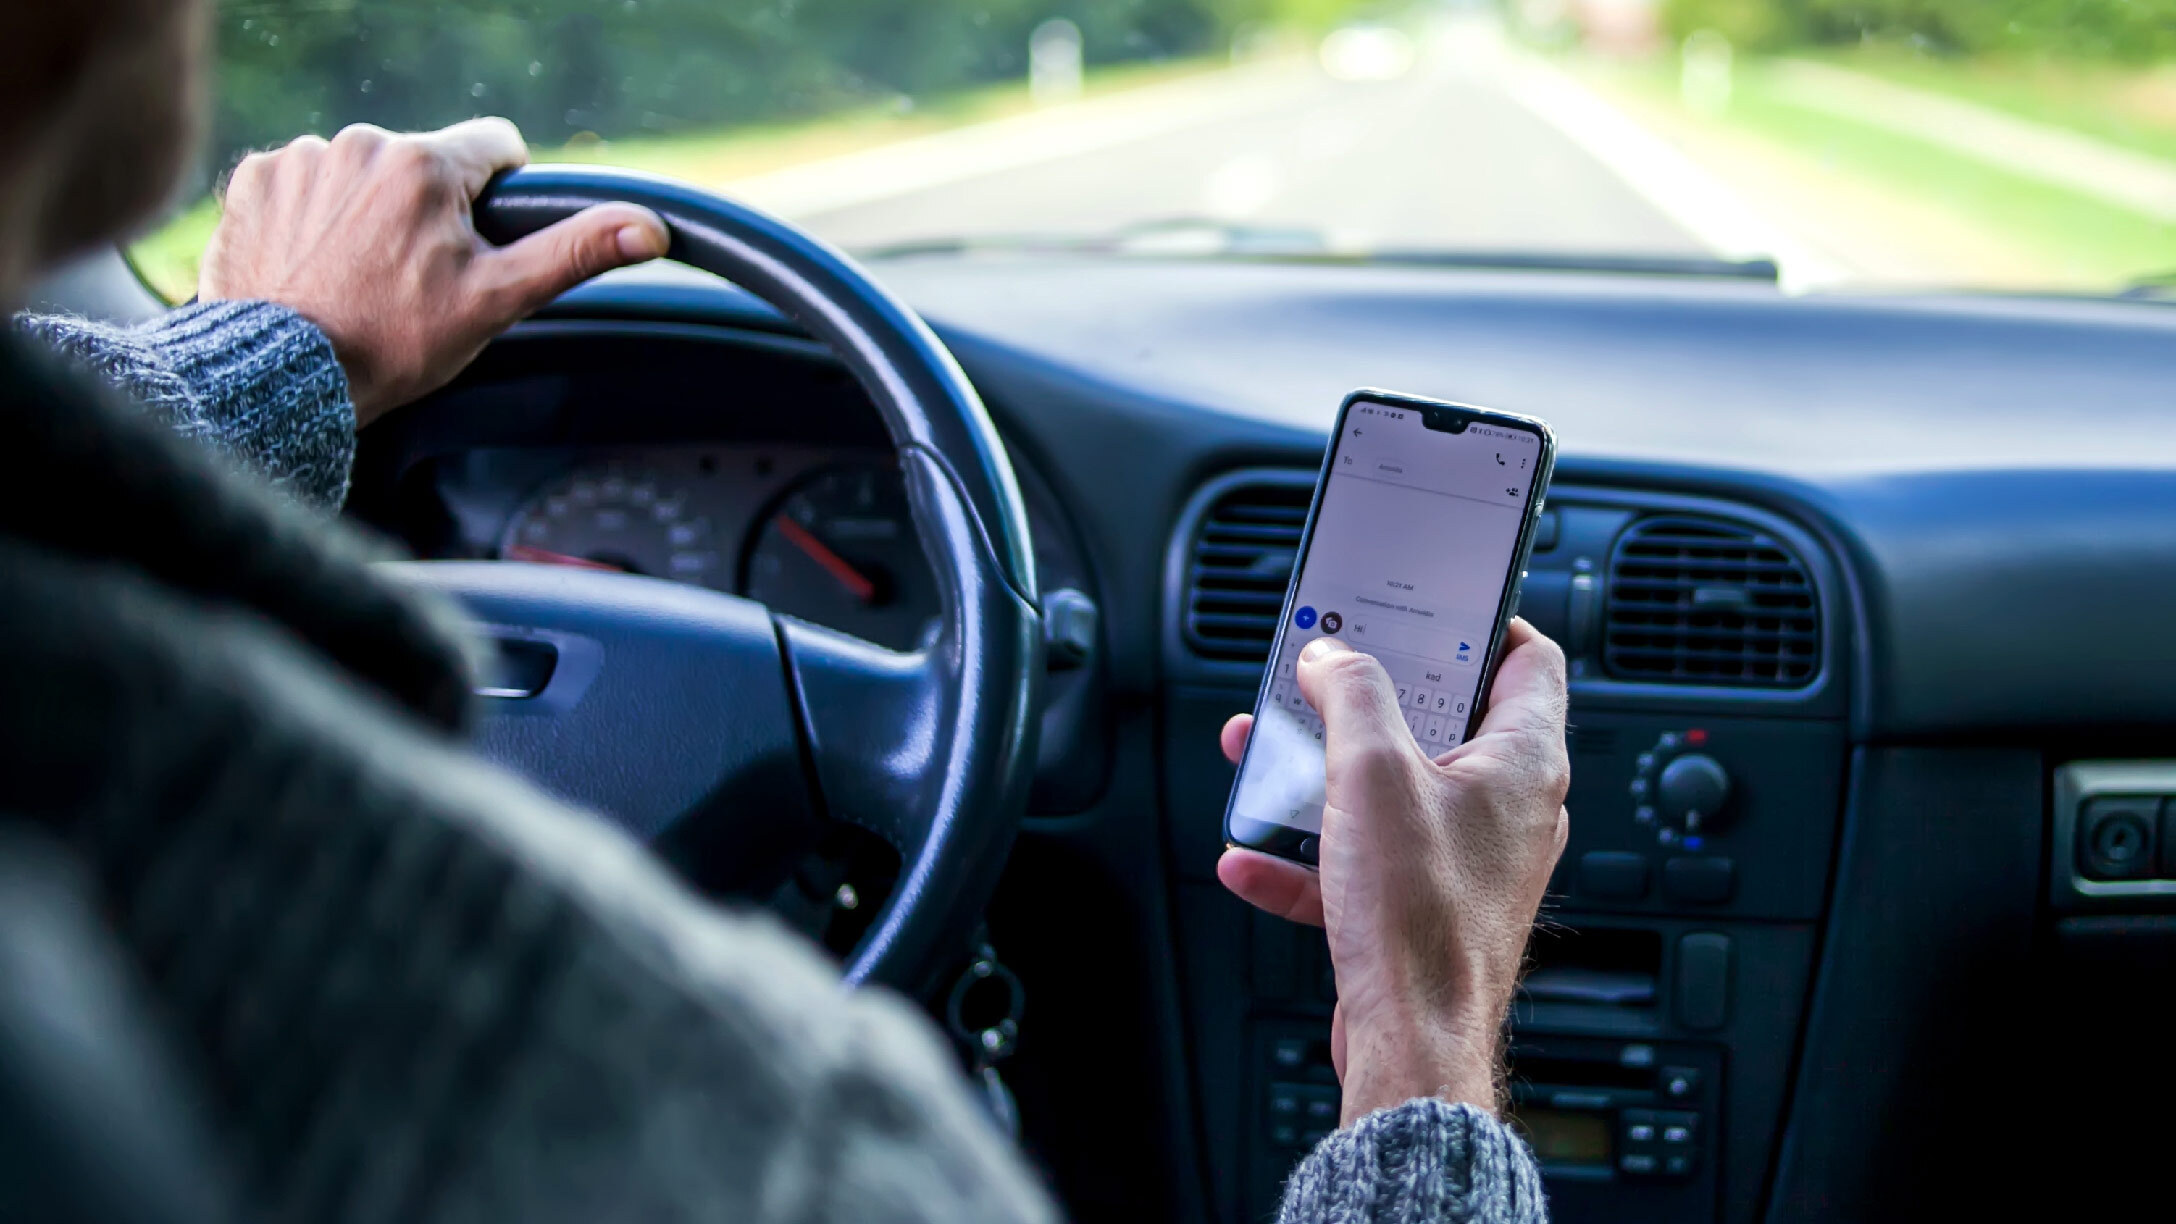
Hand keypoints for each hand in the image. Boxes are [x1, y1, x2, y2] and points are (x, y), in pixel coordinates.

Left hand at [198, 118, 669, 426]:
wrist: (286, 376)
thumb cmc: (394, 343)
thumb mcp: (497, 300)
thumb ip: (573, 252)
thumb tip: (648, 227)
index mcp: (426, 165)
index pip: (494, 147)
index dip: (499, 197)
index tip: (478, 244)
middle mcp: (360, 144)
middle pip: (423, 166)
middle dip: (428, 212)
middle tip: (414, 279)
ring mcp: (300, 160)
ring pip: (362, 174)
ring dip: (368, 213)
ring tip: (360, 278)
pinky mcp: (254, 182)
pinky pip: (302, 184)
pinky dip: (313, 219)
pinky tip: (315, 267)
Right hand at [1218, 620, 1568, 1122]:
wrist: (1412, 1042)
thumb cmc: (1422, 920)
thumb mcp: (1372, 772)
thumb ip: (1352, 696)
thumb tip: (1335, 658)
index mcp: (1522, 761)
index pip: (1529, 659)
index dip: (1478, 621)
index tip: (1424, 606)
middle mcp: (1505, 808)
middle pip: (1442, 721)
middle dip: (1366, 700)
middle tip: (1324, 677)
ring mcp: (1467, 860)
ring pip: (1390, 791)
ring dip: (1321, 774)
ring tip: (1268, 759)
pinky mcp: (1425, 905)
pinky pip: (1362, 860)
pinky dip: (1308, 854)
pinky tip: (1252, 856)